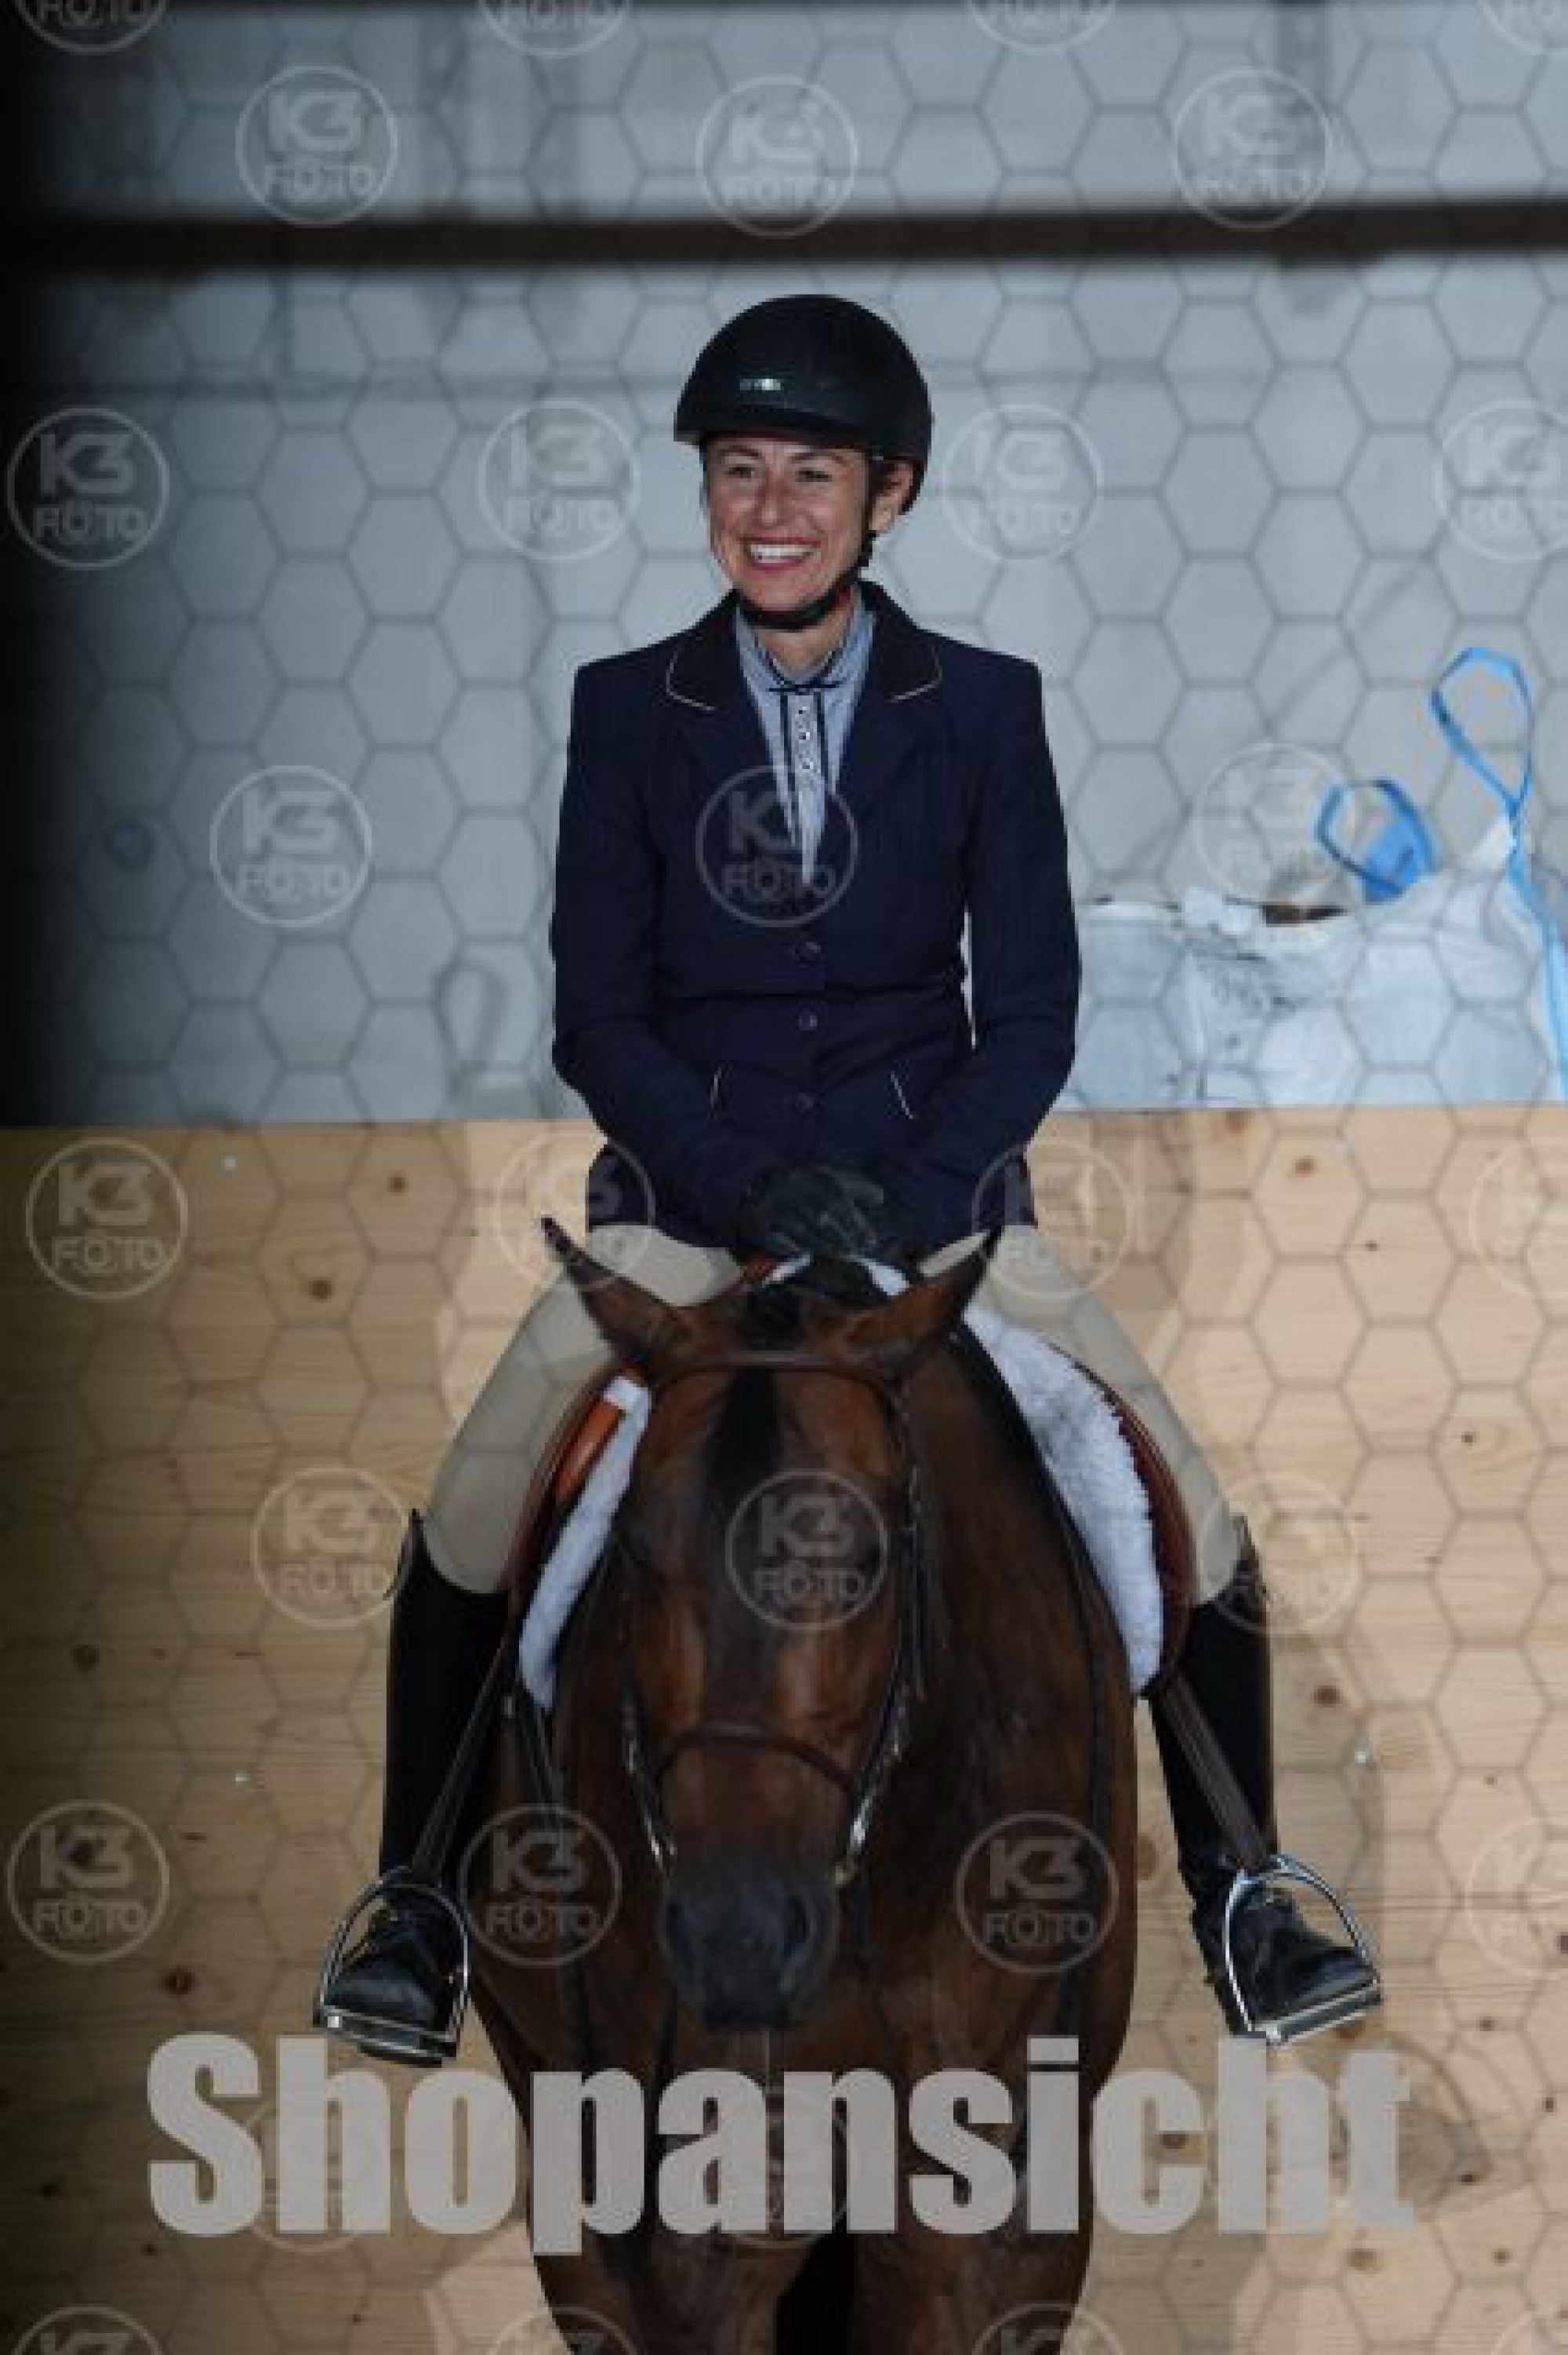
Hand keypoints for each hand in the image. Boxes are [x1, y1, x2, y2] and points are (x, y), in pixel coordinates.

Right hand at [732, 1161, 922, 1264]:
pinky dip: (794, 1249)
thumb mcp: (827, 1174)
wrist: (751, 1179)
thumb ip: (855, 1185)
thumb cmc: (800, 1180)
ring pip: (802, 1232)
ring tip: (842, 1254)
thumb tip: (880, 1198)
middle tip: (858, 1251)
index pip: (837, 1200)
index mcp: (808, 1175)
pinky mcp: (757, 1224)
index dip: (855, 1223)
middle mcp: (789, 1188)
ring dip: (824, 1246)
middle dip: (843, 1238)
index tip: (871, 1241)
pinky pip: (779, 1241)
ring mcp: (771, 1207)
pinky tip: (807, 1254)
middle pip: (821, 1218)